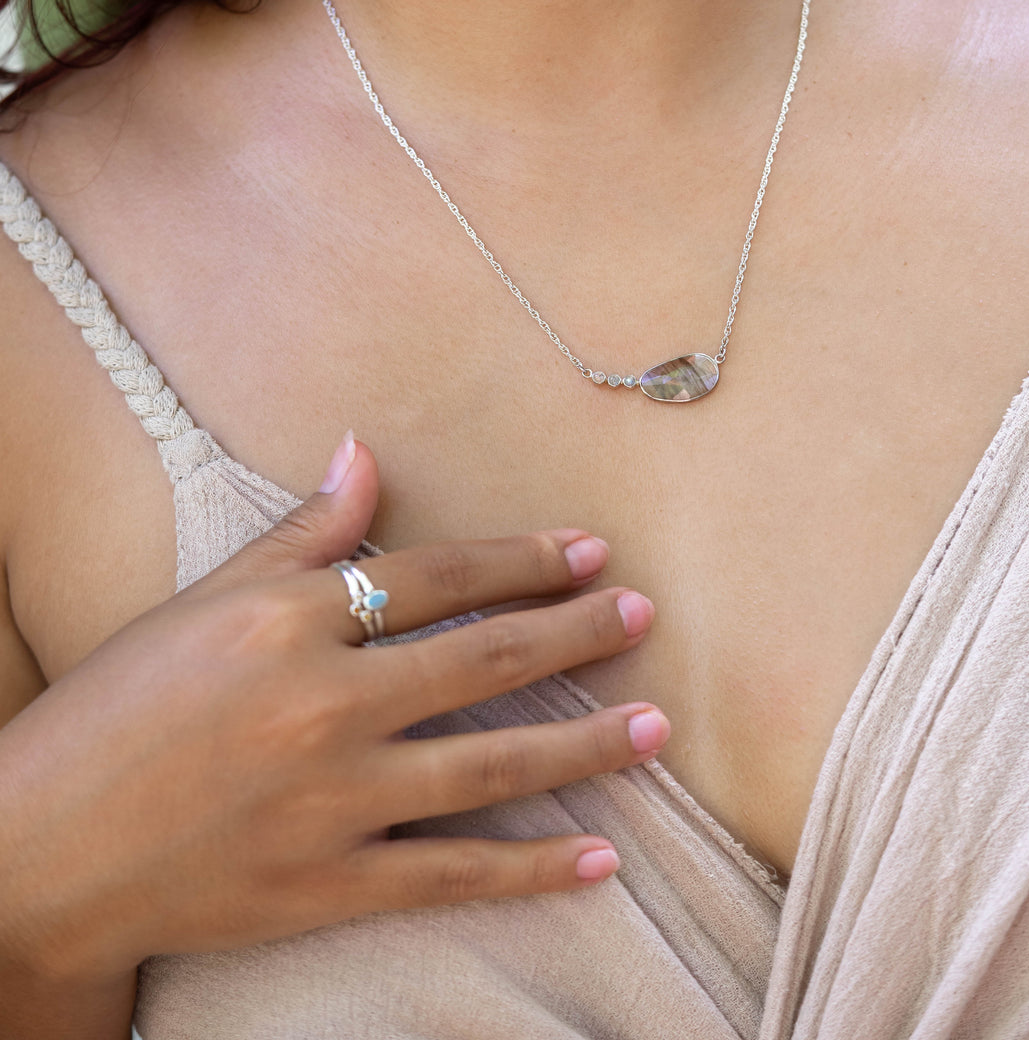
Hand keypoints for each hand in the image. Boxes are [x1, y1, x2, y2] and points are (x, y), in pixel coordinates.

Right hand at [0, 432, 667, 989]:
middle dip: (576, 633)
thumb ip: (299, 532)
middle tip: (644, 616)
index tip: (589, 551)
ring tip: (658, 727)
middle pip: (484, 659)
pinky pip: (454, 873)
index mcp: (291, 621)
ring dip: (586, 744)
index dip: (523, 560)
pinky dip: (533, 869)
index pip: (438, 576)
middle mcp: (324, 704)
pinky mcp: (330, 885)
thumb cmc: (116, 710)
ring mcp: (332, 800)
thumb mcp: (204, 603)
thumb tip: (365, 452)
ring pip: (491, 764)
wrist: (40, 849)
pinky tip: (599, 857)